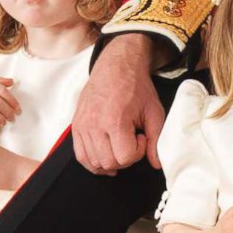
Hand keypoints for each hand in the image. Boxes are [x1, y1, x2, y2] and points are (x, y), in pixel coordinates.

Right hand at [74, 34, 163, 173]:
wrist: (116, 68)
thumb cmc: (136, 88)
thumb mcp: (153, 112)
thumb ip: (155, 140)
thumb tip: (156, 163)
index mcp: (114, 120)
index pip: (124, 157)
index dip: (138, 152)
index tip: (141, 137)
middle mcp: (94, 125)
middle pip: (108, 163)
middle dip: (125, 159)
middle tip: (131, 142)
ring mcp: (82, 126)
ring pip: (94, 163)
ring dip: (110, 161)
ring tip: (120, 145)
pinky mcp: (76, 126)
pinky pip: (80, 155)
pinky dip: (93, 162)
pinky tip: (105, 156)